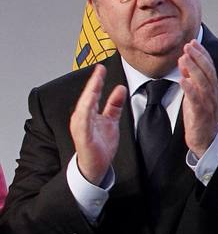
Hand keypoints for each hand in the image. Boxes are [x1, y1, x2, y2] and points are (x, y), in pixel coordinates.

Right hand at [70, 64, 126, 183]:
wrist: (96, 165)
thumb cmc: (100, 144)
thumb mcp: (111, 120)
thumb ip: (113, 105)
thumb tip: (120, 88)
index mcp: (88, 113)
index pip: (92, 93)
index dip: (97, 80)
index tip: (102, 67)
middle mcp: (82, 118)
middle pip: (88, 97)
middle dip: (93, 83)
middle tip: (99, 69)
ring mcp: (81, 127)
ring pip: (84, 107)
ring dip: (89, 94)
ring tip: (95, 82)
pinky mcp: (83, 137)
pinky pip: (84, 124)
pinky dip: (86, 114)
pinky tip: (89, 105)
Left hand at [178, 40, 217, 156]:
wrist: (206, 138)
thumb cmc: (200, 115)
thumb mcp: (194, 93)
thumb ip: (190, 77)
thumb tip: (183, 61)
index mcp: (212, 87)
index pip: (209, 66)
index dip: (202, 53)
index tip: (193, 42)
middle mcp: (212, 93)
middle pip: (207, 71)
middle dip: (198, 57)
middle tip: (188, 45)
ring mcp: (208, 103)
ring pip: (203, 83)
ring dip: (194, 69)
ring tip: (184, 58)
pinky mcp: (201, 113)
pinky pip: (196, 99)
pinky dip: (190, 89)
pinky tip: (182, 80)